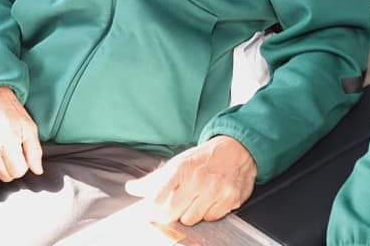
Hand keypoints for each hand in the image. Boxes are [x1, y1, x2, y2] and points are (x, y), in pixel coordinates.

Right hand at [0, 85, 42, 181]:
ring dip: (3, 166)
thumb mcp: (29, 128)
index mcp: (7, 143)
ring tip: (5, 149)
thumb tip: (38, 170)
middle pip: (6, 176)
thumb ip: (35, 152)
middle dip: (14, 167)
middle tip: (15, 151)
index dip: (24, 164)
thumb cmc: (12, 112)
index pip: (18, 172)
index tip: (23, 152)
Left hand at [125, 135, 256, 225]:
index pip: (157, 197)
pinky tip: (209, 200)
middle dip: (169, 213)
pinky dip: (208, 213)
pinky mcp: (230, 200)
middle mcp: (199, 180)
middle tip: (172, 206)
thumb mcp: (177, 162)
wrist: (238, 149)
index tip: (150, 209)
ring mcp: (216, 191)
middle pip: (172, 213)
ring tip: (194, 199)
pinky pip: (211, 219)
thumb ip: (153, 179)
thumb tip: (131, 188)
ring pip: (191, 219)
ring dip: (189, 213)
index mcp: (182, 168)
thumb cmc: (204, 157)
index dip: (151, 208)